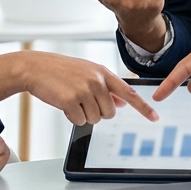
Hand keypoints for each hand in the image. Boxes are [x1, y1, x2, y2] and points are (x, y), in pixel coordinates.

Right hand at [19, 52, 159, 124]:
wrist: (35, 68)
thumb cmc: (60, 71)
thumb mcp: (86, 73)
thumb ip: (106, 87)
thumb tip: (122, 102)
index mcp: (103, 72)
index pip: (129, 93)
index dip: (143, 107)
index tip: (155, 118)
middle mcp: (97, 81)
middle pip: (110, 113)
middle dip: (97, 112)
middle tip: (83, 101)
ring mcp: (84, 90)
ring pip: (95, 119)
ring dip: (83, 115)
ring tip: (71, 99)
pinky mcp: (71, 101)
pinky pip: (80, 121)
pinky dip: (72, 117)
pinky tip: (64, 104)